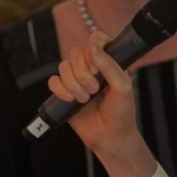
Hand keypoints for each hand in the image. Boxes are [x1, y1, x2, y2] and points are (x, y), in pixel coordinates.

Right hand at [47, 31, 137, 152]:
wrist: (110, 136)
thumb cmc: (121, 112)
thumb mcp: (123, 87)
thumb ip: (110, 65)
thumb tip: (92, 47)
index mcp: (108, 63)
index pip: (97, 40)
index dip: (94, 49)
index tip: (98, 68)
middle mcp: (92, 68)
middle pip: (76, 53)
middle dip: (83, 72)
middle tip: (95, 90)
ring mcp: (77, 80)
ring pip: (63, 66)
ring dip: (73, 84)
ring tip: (85, 99)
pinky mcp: (64, 92)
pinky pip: (53, 81)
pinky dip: (61, 90)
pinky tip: (71, 100)